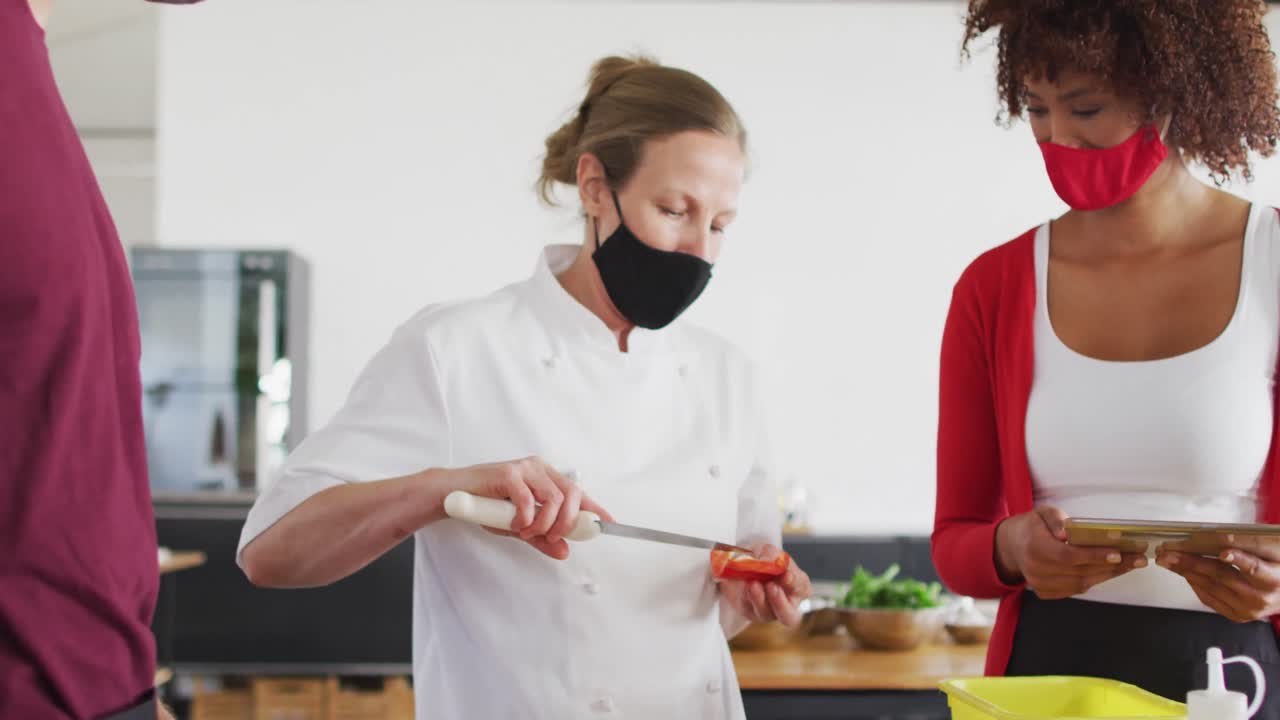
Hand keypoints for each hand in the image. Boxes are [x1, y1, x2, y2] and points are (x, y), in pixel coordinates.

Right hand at [435, 457, 613, 559]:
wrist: (453, 495)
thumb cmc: (486, 506)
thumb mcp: (519, 527)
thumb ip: (542, 537)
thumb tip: (564, 551)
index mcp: (546, 477)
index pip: (577, 493)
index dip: (594, 509)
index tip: (609, 524)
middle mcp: (539, 469)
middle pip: (571, 494)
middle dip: (568, 522)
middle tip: (553, 537)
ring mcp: (525, 468)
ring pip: (553, 499)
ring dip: (544, 524)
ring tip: (527, 532)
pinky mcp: (508, 474)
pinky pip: (528, 500)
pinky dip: (525, 519)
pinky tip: (515, 525)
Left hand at [719, 544, 811, 626]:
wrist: (739, 565)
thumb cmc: (762, 559)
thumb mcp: (767, 550)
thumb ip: (771, 555)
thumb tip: (771, 562)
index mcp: (798, 585)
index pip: (802, 587)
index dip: (795, 583)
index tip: (786, 575)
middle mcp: (786, 603)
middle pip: (790, 616)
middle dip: (781, 604)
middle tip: (772, 586)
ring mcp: (768, 611)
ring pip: (768, 614)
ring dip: (760, 598)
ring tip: (754, 583)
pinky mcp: (750, 613)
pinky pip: (750, 610)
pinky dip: (748, 597)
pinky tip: (746, 585)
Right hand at [995, 506, 1146, 598]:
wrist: (1011, 547)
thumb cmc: (1032, 527)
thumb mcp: (1042, 512)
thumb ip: (1055, 519)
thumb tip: (1066, 533)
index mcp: (1034, 548)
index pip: (1068, 556)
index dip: (1094, 556)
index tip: (1118, 554)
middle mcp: (1037, 570)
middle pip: (1080, 572)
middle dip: (1113, 566)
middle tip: (1139, 559)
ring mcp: (1041, 585)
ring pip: (1081, 584)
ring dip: (1109, 575)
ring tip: (1131, 565)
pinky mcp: (1046, 593)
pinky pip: (1076, 590)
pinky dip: (1095, 581)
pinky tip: (1110, 571)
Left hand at [1158, 548, 1279, 622]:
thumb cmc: (1276, 570)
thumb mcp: (1272, 554)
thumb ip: (1251, 546)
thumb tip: (1222, 536)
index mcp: (1273, 579)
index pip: (1254, 568)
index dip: (1238, 559)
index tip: (1223, 552)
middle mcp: (1261, 597)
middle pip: (1222, 576)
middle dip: (1192, 562)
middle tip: (1170, 552)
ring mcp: (1248, 609)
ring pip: (1211, 587)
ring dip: (1186, 571)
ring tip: (1168, 559)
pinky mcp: (1237, 616)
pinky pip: (1210, 598)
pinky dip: (1195, 583)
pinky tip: (1183, 572)